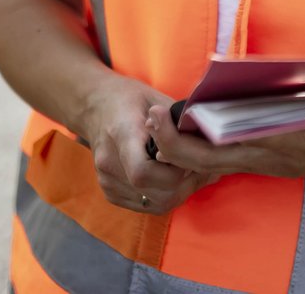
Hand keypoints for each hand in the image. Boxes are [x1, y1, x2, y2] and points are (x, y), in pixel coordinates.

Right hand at [79, 74, 214, 214]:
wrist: (95, 106)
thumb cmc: (129, 98)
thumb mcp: (156, 100)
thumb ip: (179, 124)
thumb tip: (209, 144)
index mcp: (121, 134)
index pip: (142, 172)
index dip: (173, 173)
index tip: (191, 157)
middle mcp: (109, 163)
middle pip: (154, 193)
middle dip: (185, 184)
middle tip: (204, 168)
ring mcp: (107, 181)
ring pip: (154, 204)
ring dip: (179, 192)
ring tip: (194, 172)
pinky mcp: (110, 192)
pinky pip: (146, 205)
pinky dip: (165, 196)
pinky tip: (176, 179)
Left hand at [145, 104, 304, 190]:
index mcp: (281, 145)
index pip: (230, 144)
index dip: (198, 133)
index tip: (172, 113)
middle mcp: (265, 156)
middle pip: (207, 160)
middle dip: (173, 143)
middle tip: (149, 116)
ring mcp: (261, 161)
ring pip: (209, 163)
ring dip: (180, 146)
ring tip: (155, 119)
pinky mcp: (261, 160)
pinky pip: (221, 160)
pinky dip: (197, 149)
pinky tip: (182, 129)